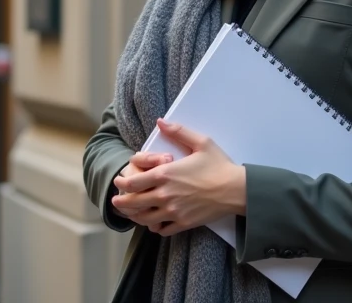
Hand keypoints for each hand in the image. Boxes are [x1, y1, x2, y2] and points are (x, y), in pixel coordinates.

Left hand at [111, 119, 245, 237]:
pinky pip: (162, 230)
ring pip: (144, 218)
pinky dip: (154, 228)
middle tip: (116, 201)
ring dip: (134, 216)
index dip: (123, 182)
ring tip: (129, 213)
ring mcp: (173, 211)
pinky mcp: (183, 223)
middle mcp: (165, 195)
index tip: (119, 180)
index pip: (134, 182)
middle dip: (121, 202)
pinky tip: (153, 224)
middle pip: (134, 202)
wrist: (236, 190)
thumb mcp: (200, 142)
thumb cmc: (219, 165)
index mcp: (165, 174)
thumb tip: (160, 121)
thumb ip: (178, 131)